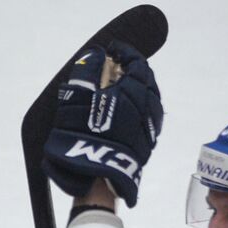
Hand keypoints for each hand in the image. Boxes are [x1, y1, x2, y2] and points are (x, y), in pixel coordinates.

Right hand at [42, 42, 162, 206]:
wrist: (96, 177)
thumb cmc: (84, 132)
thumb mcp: (77, 96)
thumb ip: (87, 70)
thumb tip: (97, 54)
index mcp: (135, 90)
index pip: (137, 63)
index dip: (124, 53)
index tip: (112, 50)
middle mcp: (148, 107)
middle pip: (146, 81)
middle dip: (131, 71)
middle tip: (114, 68)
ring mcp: (150, 127)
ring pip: (148, 101)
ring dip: (135, 91)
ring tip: (118, 91)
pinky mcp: (147, 145)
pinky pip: (146, 119)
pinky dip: (137, 110)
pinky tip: (124, 115)